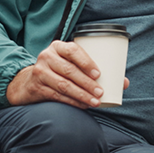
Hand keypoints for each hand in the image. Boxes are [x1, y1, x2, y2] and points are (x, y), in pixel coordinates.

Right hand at [6, 40, 127, 108]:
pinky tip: (83, 105)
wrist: (29, 81)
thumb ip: (95, 70)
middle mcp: (47, 56)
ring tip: (95, 101)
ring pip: (63, 84)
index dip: (86, 62)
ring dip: (82, 95)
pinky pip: (57, 95)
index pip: (73, 50)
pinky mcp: (37, 87)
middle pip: (69, 70)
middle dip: (87, 83)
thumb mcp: (73, 64)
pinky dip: (72, 102)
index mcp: (59, 47)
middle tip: (101, 92)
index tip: (99, 74)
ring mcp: (40, 72)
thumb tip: (124, 83)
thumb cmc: (60, 70)